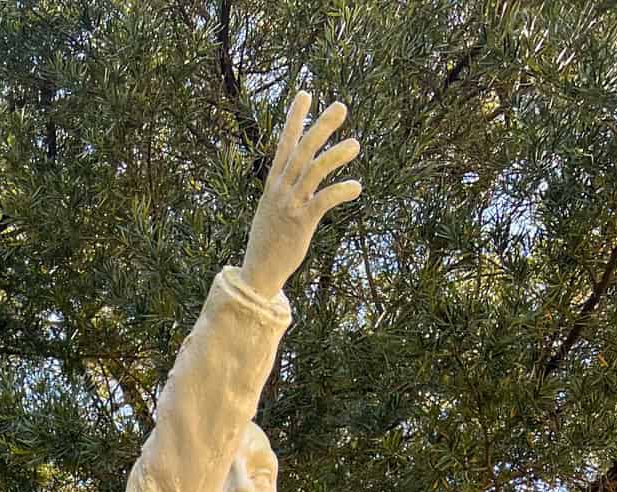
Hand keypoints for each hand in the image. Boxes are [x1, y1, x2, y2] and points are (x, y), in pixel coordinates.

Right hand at [240, 92, 360, 299]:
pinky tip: (357, 188)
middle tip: (341, 106)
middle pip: (302, 150)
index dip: (295, 118)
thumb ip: (289, 190)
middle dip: (321, 126)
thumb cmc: (269, 242)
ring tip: (355, 144)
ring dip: (335, 155)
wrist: (258, 272)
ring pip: (314, 171)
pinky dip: (341, 192)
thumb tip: (304, 179)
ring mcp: (291, 205)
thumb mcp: (274, 210)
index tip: (305, 94)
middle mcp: (281, 190)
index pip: (285, 144)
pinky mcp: (302, 222)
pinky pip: (324, 201)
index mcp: (274, 184)